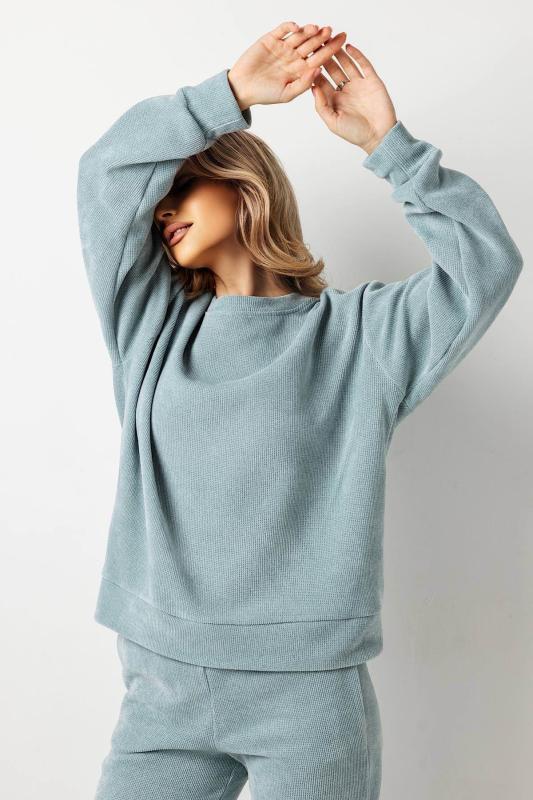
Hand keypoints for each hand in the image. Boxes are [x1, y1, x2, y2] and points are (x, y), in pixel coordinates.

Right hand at [228, 21, 346, 108]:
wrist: (242, 88)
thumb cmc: (264, 95)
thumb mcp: (287, 94)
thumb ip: (303, 84)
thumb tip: (319, 71)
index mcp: (300, 70)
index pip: (319, 57)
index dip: (331, 49)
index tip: (341, 41)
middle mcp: (294, 57)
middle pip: (312, 44)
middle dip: (322, 38)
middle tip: (331, 31)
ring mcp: (283, 47)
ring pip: (299, 36)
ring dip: (308, 31)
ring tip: (316, 29)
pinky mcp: (271, 39)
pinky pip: (282, 30)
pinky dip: (290, 27)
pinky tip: (297, 28)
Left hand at [311, 44, 397, 153]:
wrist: (379, 136)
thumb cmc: (355, 133)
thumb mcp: (333, 122)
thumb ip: (322, 105)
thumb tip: (312, 88)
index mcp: (334, 100)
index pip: (321, 81)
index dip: (314, 70)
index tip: (305, 58)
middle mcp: (345, 90)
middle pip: (332, 69)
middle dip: (324, 56)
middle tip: (316, 42)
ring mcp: (359, 84)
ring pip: (346, 64)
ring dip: (338, 52)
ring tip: (330, 40)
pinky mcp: (372, 81)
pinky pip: (363, 65)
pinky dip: (356, 55)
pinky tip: (348, 47)